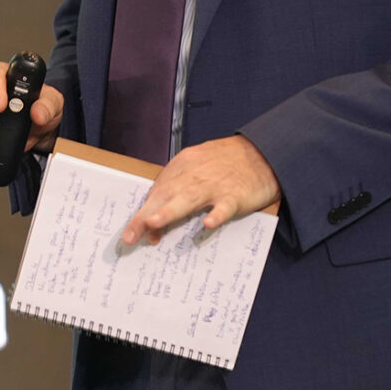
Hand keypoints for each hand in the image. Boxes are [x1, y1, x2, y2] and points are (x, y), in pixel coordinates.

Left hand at [121, 135, 279, 245]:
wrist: (261, 152)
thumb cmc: (223, 165)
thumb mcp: (196, 171)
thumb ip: (176, 194)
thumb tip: (154, 225)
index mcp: (182, 167)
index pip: (158, 192)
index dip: (144, 212)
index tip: (133, 233)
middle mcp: (194, 175)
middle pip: (167, 195)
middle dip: (146, 215)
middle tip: (130, 237)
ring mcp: (215, 185)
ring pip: (189, 198)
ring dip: (170, 211)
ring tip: (153, 223)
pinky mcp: (235, 195)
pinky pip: (225, 206)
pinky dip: (216, 214)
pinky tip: (208, 224)